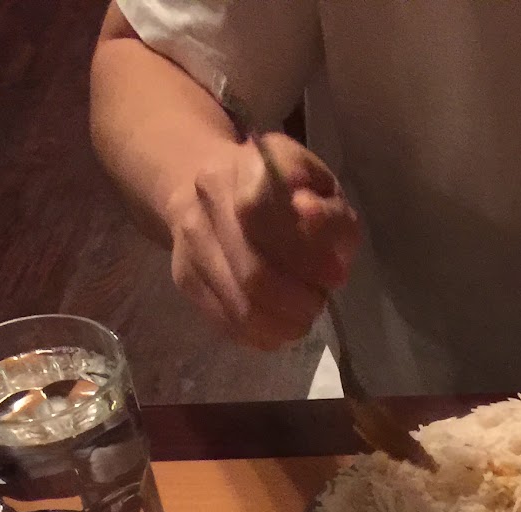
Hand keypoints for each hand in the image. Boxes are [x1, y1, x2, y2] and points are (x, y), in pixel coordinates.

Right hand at [166, 132, 359, 349]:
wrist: (214, 190)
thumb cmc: (283, 192)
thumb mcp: (321, 189)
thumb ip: (328, 207)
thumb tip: (311, 214)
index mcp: (244, 167)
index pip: (262, 214)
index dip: (305, 256)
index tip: (335, 275)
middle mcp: (206, 200)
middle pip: (254, 275)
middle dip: (299, 301)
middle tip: (319, 302)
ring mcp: (189, 242)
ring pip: (241, 307)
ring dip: (283, 324)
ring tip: (303, 317)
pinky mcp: (185, 278)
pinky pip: (229, 324)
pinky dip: (263, 334)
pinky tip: (281, 324)